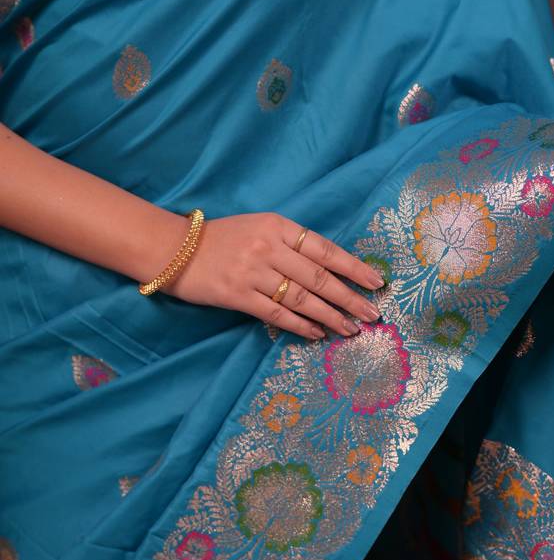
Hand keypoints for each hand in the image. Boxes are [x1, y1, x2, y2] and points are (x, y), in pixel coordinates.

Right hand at [166, 212, 383, 338]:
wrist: (172, 249)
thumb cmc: (221, 239)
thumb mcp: (258, 227)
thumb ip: (290, 244)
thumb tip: (329, 271)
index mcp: (277, 226)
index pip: (325, 249)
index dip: (353, 267)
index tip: (375, 282)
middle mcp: (269, 247)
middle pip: (319, 277)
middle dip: (350, 298)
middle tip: (373, 313)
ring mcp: (253, 273)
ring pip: (302, 298)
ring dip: (331, 316)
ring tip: (351, 329)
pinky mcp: (238, 296)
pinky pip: (278, 314)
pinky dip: (301, 326)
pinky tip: (318, 334)